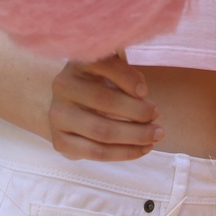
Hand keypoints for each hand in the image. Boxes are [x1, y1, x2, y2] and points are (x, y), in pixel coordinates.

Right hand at [47, 54, 162, 159]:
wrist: (71, 107)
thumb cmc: (99, 84)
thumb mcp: (112, 71)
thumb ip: (126, 75)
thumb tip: (141, 94)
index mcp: (77, 62)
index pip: (104, 65)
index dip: (128, 78)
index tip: (146, 92)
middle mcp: (63, 86)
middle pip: (105, 101)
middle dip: (137, 111)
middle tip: (157, 115)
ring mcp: (57, 115)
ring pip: (102, 130)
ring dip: (135, 135)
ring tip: (155, 135)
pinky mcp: (59, 141)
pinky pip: (96, 152)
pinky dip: (124, 152)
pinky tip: (142, 149)